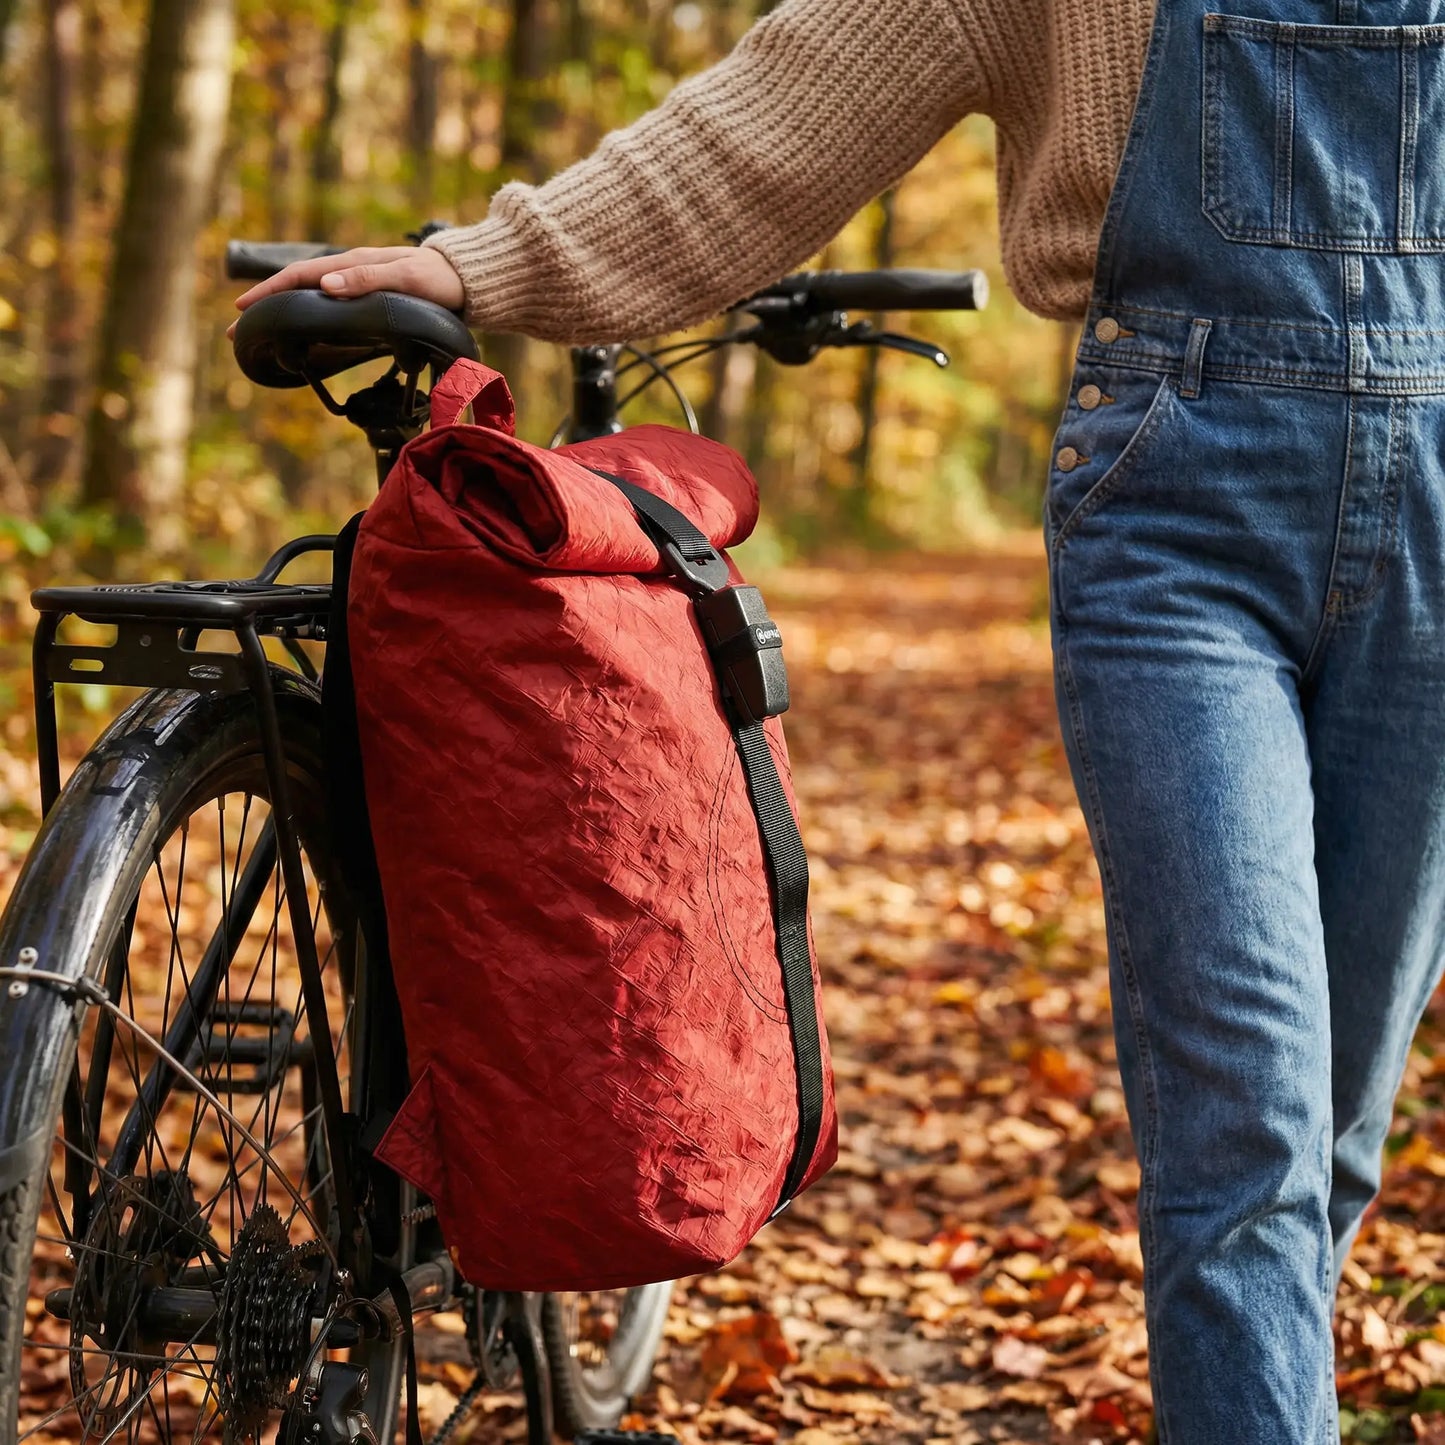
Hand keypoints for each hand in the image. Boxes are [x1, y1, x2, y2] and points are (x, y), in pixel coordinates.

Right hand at [229, 245, 465, 336]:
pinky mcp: (370, 295)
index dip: (271, 292)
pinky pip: (329, 304)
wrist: (468, 280)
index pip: (302, 276)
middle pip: (298, 286)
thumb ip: (368, 280)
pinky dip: (307, 314)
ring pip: (311, 295)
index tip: (244, 309)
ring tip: (260, 331)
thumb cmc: (440, 280)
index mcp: (355, 263)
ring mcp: (359, 282)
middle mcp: (351, 270)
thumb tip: (325, 287)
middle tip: (236, 330)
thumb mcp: (407, 277)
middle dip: (265, 306)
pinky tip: (301, 328)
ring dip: (283, 311)